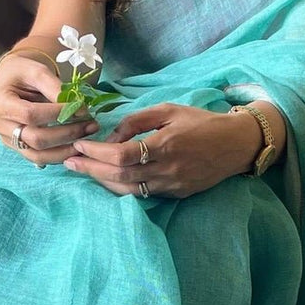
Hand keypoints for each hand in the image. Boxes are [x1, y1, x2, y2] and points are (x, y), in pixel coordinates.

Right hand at [0, 51, 99, 167]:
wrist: (11, 81)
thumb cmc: (23, 73)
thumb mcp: (37, 71)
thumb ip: (54, 87)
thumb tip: (77, 106)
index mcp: (1, 103)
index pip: (30, 114)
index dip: (58, 114)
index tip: (82, 109)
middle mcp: (1, 125)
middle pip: (35, 139)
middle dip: (67, 134)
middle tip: (91, 125)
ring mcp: (8, 140)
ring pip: (38, 155)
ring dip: (67, 149)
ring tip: (88, 137)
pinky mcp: (18, 148)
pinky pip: (40, 158)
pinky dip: (61, 155)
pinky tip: (78, 146)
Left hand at [63, 102, 258, 197]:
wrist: (236, 145)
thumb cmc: (202, 122)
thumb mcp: (169, 110)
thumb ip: (137, 120)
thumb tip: (111, 135)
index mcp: (165, 145)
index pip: (121, 155)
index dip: (97, 151)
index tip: (80, 144)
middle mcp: (167, 169)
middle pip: (120, 176)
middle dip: (91, 169)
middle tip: (69, 162)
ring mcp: (172, 186)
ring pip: (128, 190)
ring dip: (102, 181)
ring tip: (82, 171)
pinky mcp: (176, 194)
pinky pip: (142, 194)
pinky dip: (121, 187)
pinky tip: (106, 178)